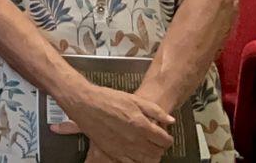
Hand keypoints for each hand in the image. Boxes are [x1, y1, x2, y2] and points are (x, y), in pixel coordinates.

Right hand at [52, 84, 173, 161]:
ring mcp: (123, 148)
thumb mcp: (134, 99)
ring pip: (146, 160)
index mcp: (142, 125)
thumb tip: (170, 120)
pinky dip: (137, 160)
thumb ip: (155, 110)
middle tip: (157, 142)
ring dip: (151, 156)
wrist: (85, 103)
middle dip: (160, 148)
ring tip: (148, 148)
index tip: (165, 136)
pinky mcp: (113, 152)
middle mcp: (135, 140)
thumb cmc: (108, 99)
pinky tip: (135, 153)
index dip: (168, 139)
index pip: (165, 140)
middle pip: (157, 152)